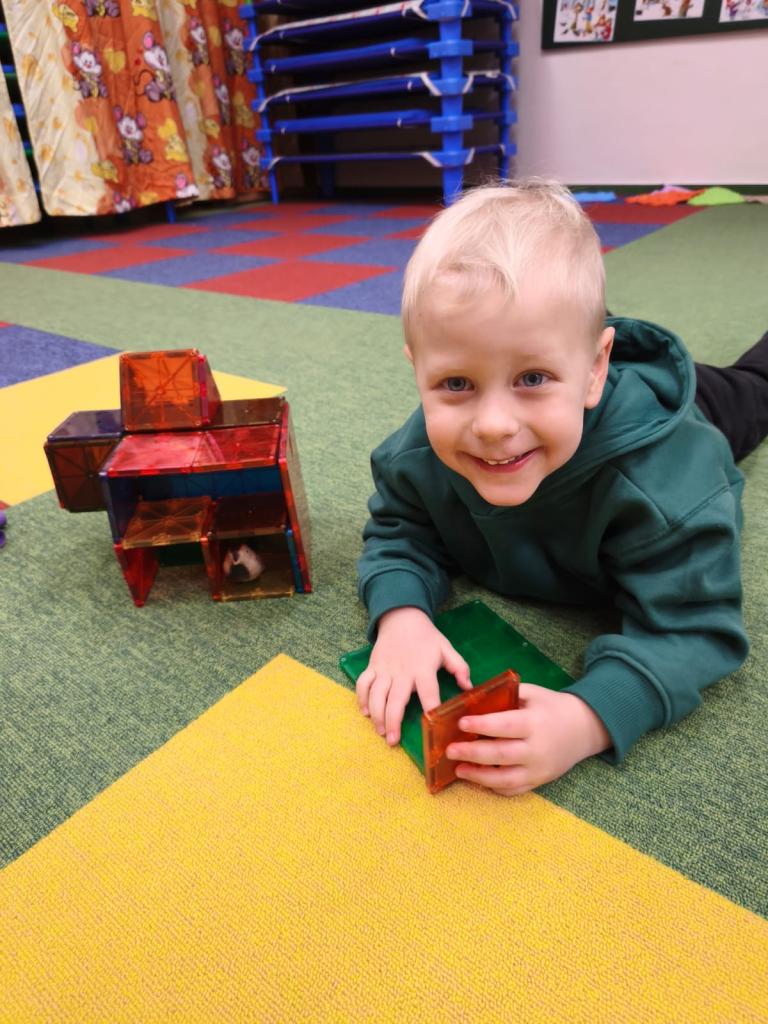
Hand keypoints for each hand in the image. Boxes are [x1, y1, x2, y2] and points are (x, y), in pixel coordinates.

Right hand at [356, 607, 470, 746]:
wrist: (402, 617)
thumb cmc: (426, 637)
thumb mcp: (446, 648)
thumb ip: (459, 667)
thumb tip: (469, 687)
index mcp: (423, 668)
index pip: (428, 691)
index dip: (430, 708)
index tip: (430, 726)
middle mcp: (402, 671)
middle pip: (395, 699)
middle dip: (393, 721)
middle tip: (393, 741)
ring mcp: (384, 669)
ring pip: (376, 695)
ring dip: (377, 715)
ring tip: (381, 731)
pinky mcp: (372, 666)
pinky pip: (363, 684)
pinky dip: (361, 698)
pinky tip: (365, 712)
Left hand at [445, 685, 610, 795]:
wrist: (584, 729)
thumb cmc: (552, 707)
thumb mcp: (532, 693)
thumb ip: (506, 696)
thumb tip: (472, 700)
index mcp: (535, 722)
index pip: (505, 725)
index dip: (482, 725)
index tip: (461, 723)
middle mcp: (537, 749)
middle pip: (501, 755)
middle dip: (472, 753)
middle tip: (450, 750)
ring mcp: (539, 770)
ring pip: (505, 779)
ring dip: (478, 776)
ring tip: (458, 769)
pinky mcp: (539, 782)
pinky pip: (513, 790)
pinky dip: (493, 787)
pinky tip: (477, 779)